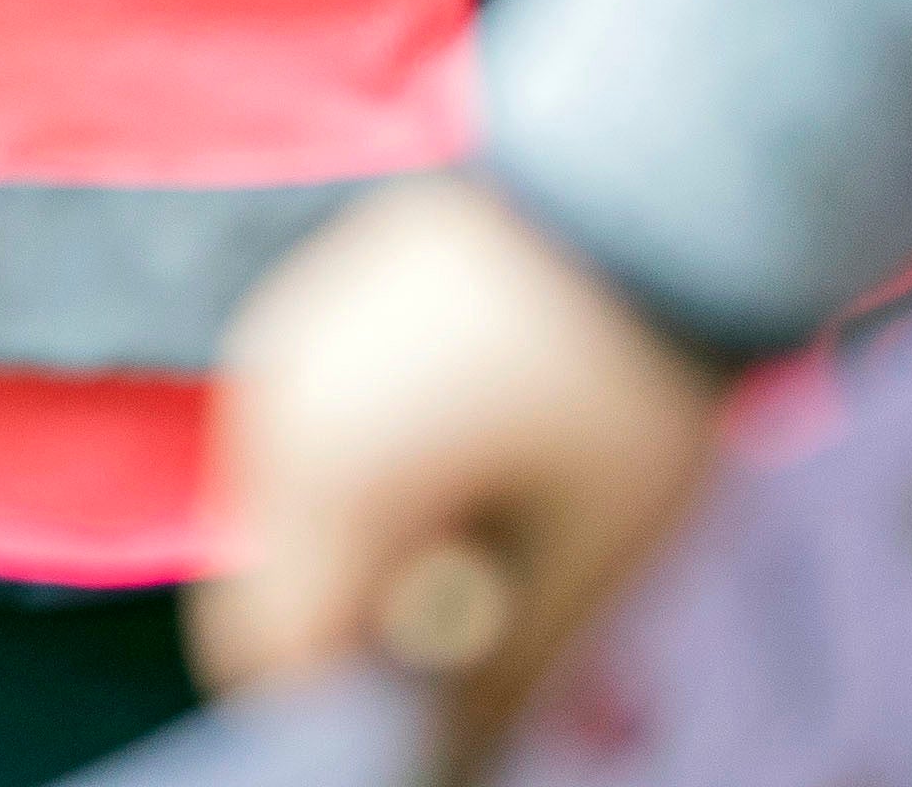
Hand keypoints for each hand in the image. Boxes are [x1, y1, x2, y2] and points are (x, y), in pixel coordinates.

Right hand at [193, 175, 725, 751]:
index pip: (265, 655)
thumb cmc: (626, 385)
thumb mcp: (590, 567)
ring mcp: (285, 347)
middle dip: (368, 641)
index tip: (434, 728)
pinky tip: (479, 468)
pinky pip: (313, 437)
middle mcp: (269, 412)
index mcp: (320, 481)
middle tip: (489, 653)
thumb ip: (499, 686)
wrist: (647, 183)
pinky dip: (374, 484)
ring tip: (499, 554)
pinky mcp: (316, 308)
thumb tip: (445, 766)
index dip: (337, 717)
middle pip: (275, 585)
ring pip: (295, 514)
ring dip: (375, 561)